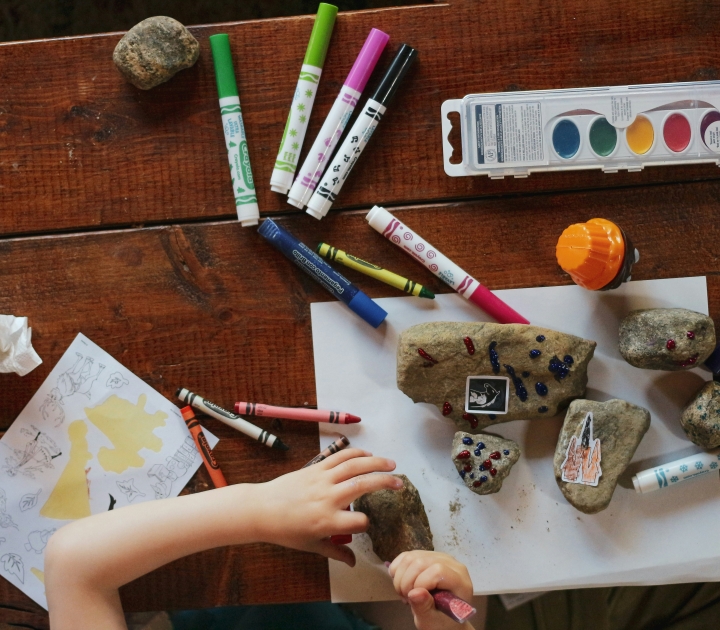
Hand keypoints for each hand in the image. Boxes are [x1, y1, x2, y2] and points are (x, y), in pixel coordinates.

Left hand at [248, 448, 400, 565]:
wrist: (262, 509)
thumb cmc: (287, 531)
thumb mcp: (312, 546)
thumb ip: (336, 553)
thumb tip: (355, 563)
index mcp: (328, 521)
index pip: (359, 522)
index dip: (367, 524)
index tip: (366, 524)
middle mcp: (328, 498)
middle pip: (363, 485)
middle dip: (385, 483)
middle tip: (400, 484)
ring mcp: (322, 480)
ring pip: (354, 466)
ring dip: (376, 462)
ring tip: (392, 464)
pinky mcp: (316, 468)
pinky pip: (339, 457)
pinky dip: (356, 453)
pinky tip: (368, 454)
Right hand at [389, 551, 473, 629]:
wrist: (442, 617)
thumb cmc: (441, 621)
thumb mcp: (432, 621)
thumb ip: (424, 607)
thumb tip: (414, 592)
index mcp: (460, 580)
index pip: (438, 570)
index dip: (421, 583)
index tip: (413, 599)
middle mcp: (451, 563)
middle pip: (421, 562)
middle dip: (406, 582)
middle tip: (406, 599)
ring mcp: (438, 556)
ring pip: (410, 557)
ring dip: (400, 577)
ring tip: (405, 593)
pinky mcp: (426, 555)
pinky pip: (405, 556)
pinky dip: (397, 570)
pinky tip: (402, 583)